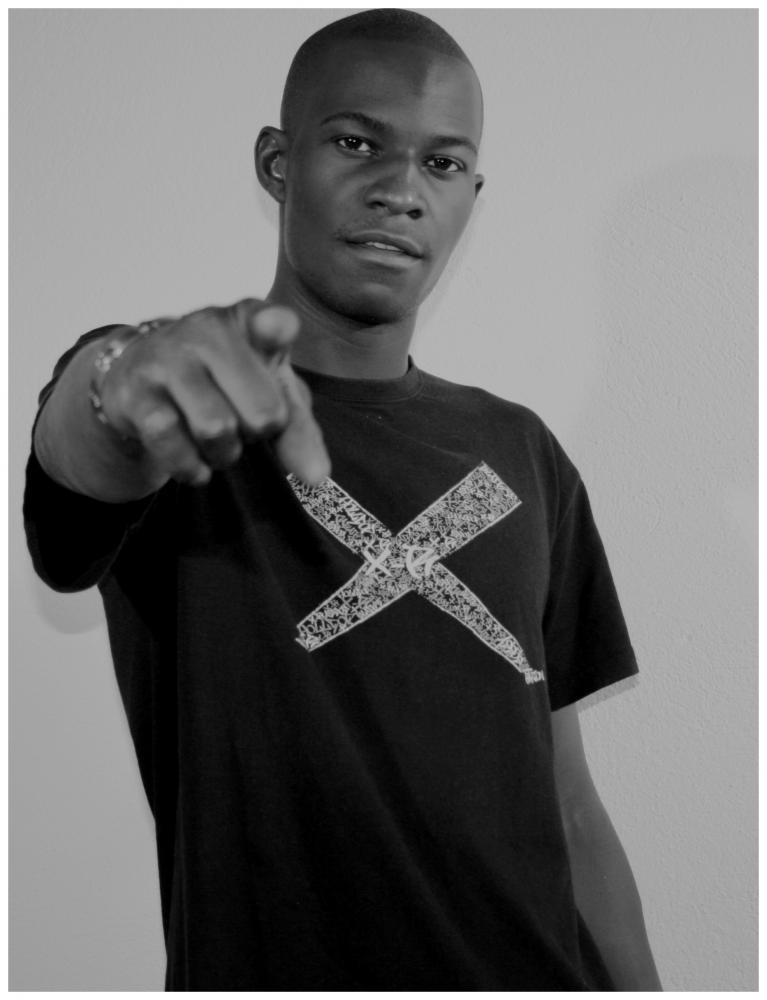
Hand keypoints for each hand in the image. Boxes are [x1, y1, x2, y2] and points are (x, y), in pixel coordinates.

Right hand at [97, 298, 329, 486]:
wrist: (141, 375)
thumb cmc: (222, 381)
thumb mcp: (269, 394)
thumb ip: (298, 430)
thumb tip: (316, 476)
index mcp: (250, 321)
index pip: (271, 322)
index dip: (276, 327)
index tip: (278, 329)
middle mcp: (207, 329)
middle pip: (262, 412)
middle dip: (258, 434)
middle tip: (243, 424)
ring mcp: (167, 358)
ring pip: (215, 429)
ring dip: (225, 454)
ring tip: (220, 444)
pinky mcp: (134, 392)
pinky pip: (171, 443)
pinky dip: (190, 467)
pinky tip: (195, 462)